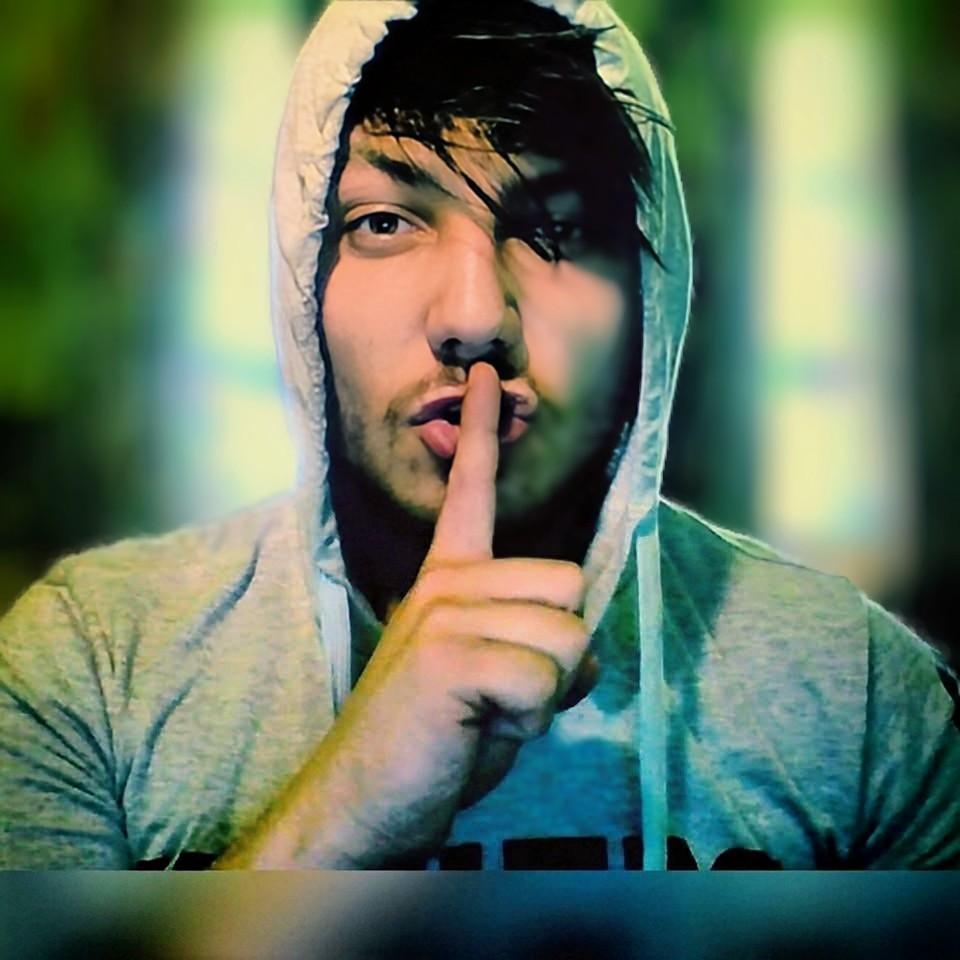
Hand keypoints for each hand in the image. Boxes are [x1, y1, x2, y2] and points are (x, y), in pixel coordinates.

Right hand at [329, 362, 595, 858]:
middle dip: (561, 654)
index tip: (486, 371)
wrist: (365, 802)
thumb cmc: (435, 740)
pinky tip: (482, 730)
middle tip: (505, 694)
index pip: (470, 492)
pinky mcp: (449, 654)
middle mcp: (445, 583)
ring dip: (549, 692)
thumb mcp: (496, 682)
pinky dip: (532, 721)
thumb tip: (588, 641)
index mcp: (448, 580)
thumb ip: (537, 644)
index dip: (480, 430)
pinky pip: (546, 680)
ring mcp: (444, 613)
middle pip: (570, 586)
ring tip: (491, 712)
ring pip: (569, 634)